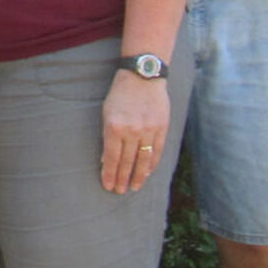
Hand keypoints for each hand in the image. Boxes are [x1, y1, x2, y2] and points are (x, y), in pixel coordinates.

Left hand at [99, 69, 170, 194]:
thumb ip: (107, 137)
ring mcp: (148, 130)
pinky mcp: (161, 128)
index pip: (112, 158)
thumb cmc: (120, 94)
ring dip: (138, 176)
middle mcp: (132, 131)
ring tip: (133, 188)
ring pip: (143, 160)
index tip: (108, 186)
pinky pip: (156, 151)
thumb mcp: (107, 112)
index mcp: (114, 126)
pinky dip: (151, 164)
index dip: (110, 174)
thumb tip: (106, 161)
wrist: (143, 76)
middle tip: (119, 192)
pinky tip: (147, 173)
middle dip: (122, 179)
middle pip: (127, 162)